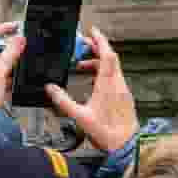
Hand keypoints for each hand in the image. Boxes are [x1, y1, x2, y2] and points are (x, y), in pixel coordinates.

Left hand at [0, 23, 23, 106]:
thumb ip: (10, 54)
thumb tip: (19, 39)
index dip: (2, 29)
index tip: (15, 26)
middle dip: (9, 47)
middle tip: (22, 44)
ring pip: (1, 60)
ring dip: (11, 61)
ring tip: (19, 62)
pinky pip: (4, 72)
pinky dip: (10, 73)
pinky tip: (15, 76)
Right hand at [45, 28, 138, 155]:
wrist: (127, 146)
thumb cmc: (107, 133)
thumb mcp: (80, 117)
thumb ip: (63, 102)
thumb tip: (50, 89)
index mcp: (108, 85)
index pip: (107, 54)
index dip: (100, 40)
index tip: (92, 32)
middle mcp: (118, 84)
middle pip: (110, 58)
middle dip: (96, 49)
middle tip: (82, 46)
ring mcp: (122, 90)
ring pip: (112, 68)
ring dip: (98, 62)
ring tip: (82, 66)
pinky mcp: (124, 97)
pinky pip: (114, 77)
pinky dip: (103, 72)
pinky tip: (92, 81)